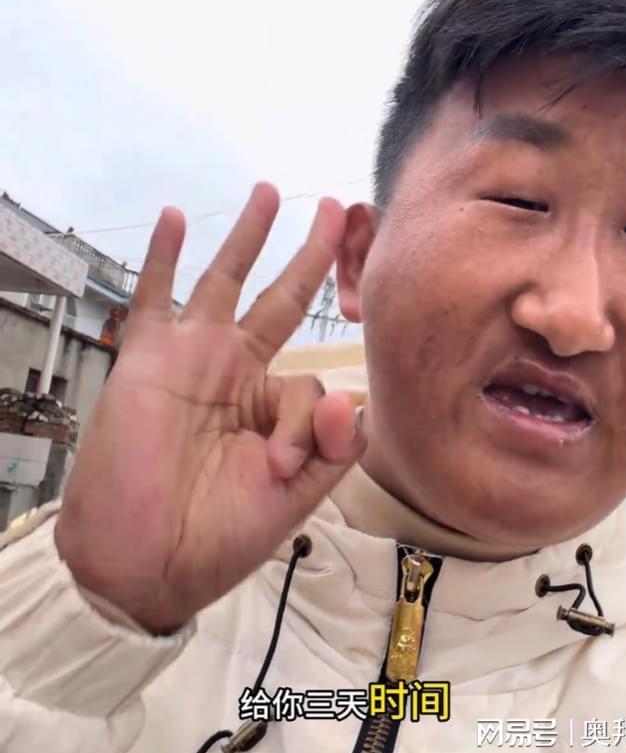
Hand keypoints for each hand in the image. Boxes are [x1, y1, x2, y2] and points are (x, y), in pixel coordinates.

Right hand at [54, 183, 364, 631]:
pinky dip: (163, 257)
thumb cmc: (218, 535)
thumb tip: (354, 395)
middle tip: (335, 208)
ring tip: (268, 192)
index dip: (308, 420)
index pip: (313, 380)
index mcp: (274, 408)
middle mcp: (238, 373)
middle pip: (282, 298)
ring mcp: (194, 358)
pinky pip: (155, 295)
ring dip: (247, 236)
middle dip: (309, 255)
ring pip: (226, 281)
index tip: (281, 462)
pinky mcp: (149, 357)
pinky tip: (174, 217)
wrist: (144, 560)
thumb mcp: (295, 497)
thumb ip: (334, 448)